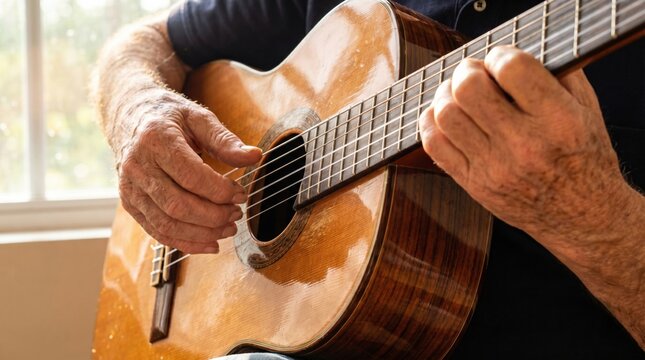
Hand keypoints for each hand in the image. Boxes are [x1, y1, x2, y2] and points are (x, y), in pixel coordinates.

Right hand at [116, 90, 261, 253]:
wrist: (131, 117)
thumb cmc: (170, 117)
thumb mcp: (199, 118)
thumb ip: (226, 140)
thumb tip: (255, 157)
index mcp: (155, 139)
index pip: (190, 176)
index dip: (219, 191)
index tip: (241, 194)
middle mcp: (137, 166)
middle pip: (177, 205)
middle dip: (213, 216)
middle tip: (237, 213)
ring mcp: (130, 188)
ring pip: (167, 223)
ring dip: (202, 233)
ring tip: (229, 228)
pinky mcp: (131, 204)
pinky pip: (158, 231)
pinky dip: (186, 243)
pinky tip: (211, 242)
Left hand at [418, 45, 626, 247]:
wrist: (582, 217)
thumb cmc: (584, 158)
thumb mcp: (587, 110)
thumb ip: (557, 75)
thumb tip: (515, 51)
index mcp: (558, 120)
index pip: (512, 69)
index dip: (499, 55)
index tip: (501, 61)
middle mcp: (524, 145)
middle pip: (469, 89)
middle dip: (466, 71)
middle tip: (474, 73)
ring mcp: (494, 167)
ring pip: (446, 115)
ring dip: (445, 94)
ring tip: (457, 93)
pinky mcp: (474, 184)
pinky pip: (434, 145)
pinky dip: (430, 122)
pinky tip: (443, 116)